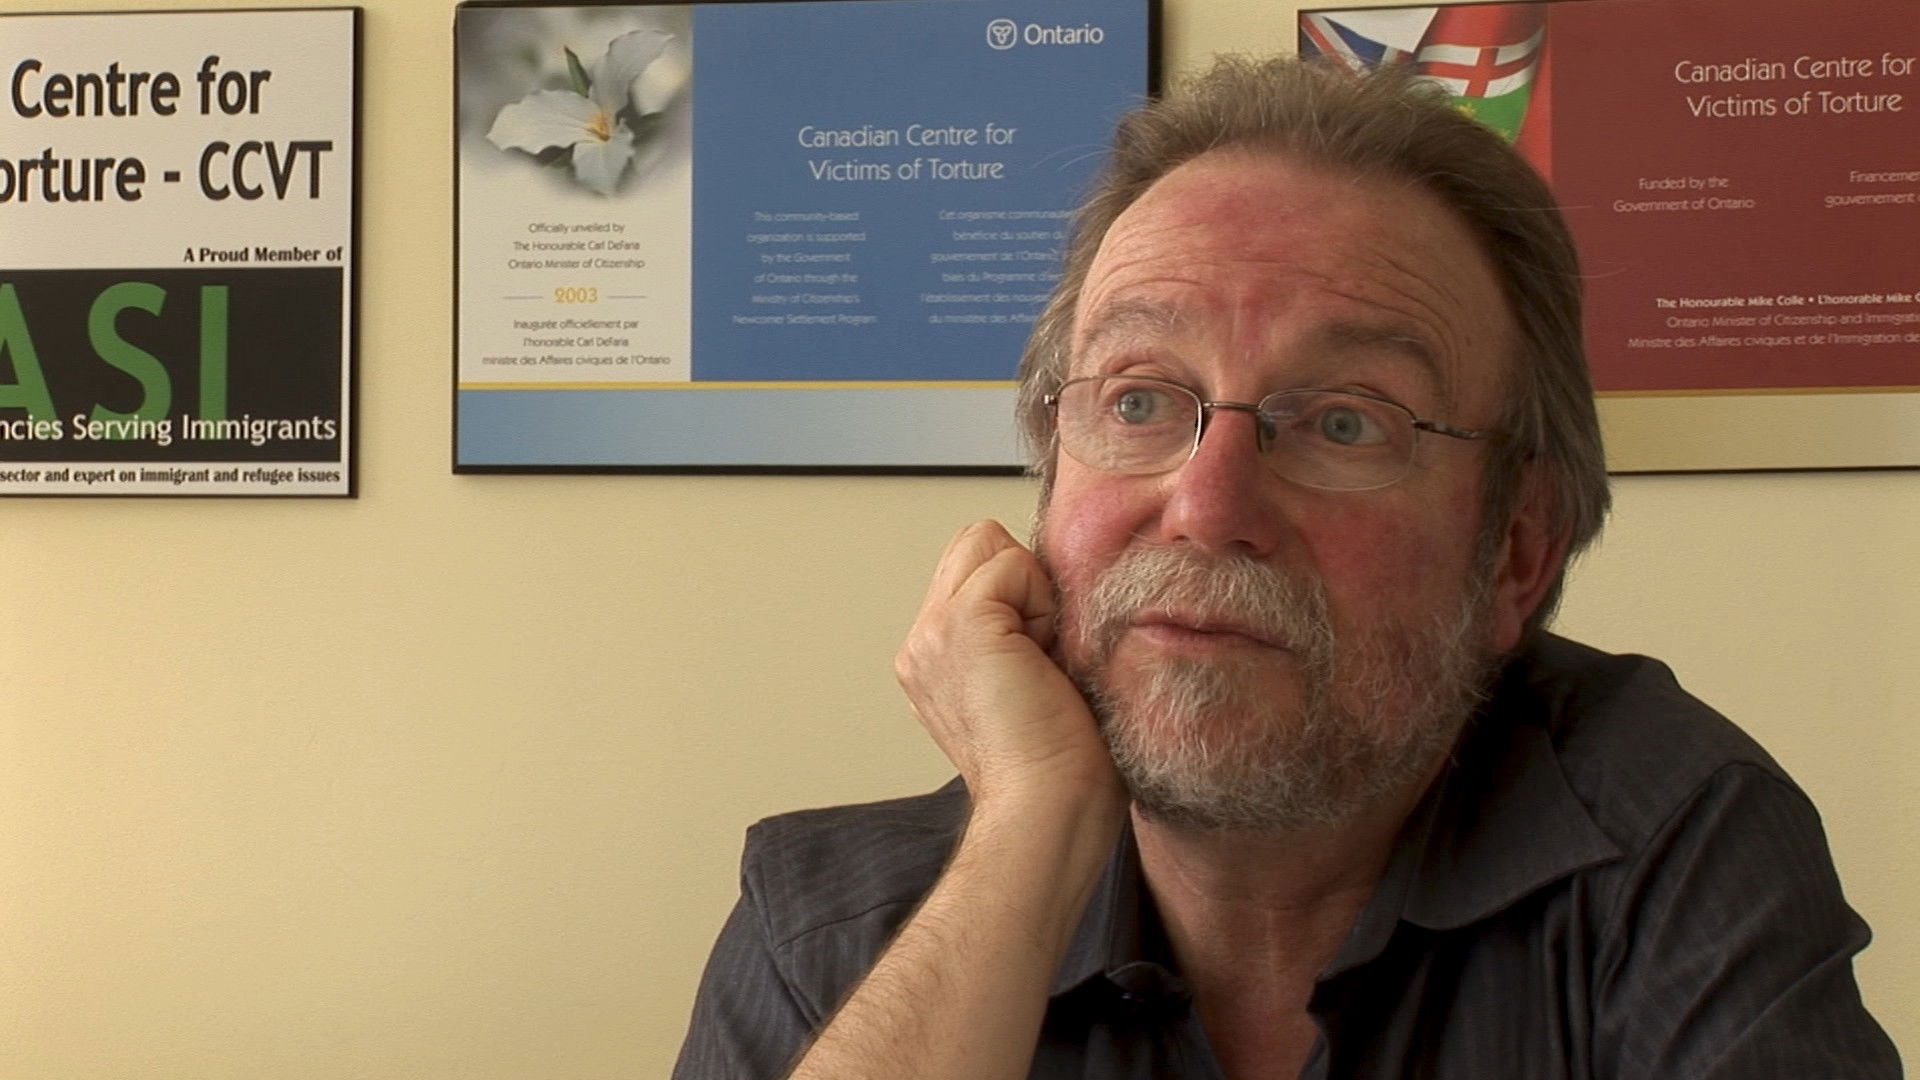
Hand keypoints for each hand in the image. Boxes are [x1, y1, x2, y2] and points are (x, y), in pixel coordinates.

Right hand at [895, 521, 1121, 812]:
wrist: (1049, 811)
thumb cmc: (1062, 772)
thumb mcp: (1032, 687)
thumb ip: (1020, 637)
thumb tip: (1051, 591)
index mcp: (934, 662)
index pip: (972, 569)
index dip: (1022, 592)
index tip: (1045, 661)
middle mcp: (921, 645)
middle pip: (974, 543)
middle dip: (1022, 580)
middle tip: (1045, 655)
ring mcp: (931, 633)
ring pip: (988, 541)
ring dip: (1033, 591)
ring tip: (1043, 659)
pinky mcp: (960, 623)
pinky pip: (1013, 561)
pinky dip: (1044, 601)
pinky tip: (1045, 660)